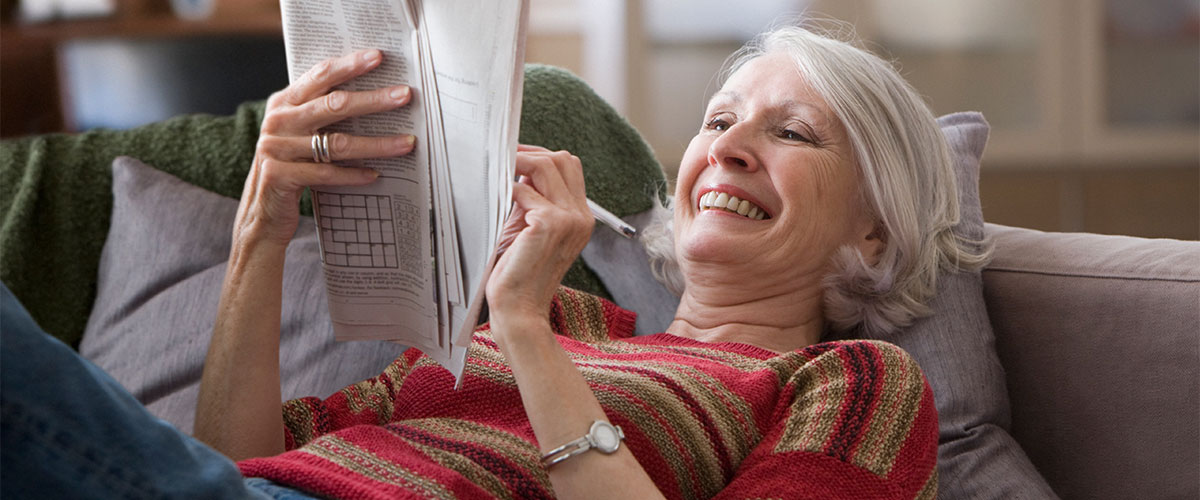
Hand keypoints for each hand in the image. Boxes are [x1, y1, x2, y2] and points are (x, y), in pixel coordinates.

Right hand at [235, 49, 415, 245]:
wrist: (260, 214)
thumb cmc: (290, 167)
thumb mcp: (300, 134)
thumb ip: (322, 113)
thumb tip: (376, 96)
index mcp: (284, 102)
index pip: (320, 75)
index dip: (350, 65)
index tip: (379, 57)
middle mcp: (278, 121)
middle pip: (334, 105)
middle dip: (374, 100)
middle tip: (405, 96)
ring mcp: (276, 148)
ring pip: (337, 143)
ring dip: (377, 144)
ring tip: (407, 143)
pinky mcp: (279, 176)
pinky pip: (326, 173)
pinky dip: (354, 175)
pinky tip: (376, 175)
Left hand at [485, 145, 592, 330]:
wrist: (519, 309)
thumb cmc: (518, 272)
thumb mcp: (529, 228)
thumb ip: (532, 198)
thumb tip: (517, 165)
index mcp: (580, 217)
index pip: (570, 167)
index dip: (542, 154)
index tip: (515, 154)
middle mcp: (581, 216)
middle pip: (563, 159)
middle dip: (530, 151)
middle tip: (501, 153)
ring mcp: (569, 219)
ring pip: (547, 165)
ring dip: (517, 161)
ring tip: (495, 167)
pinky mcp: (550, 224)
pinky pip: (524, 189)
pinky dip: (505, 187)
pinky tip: (492, 195)